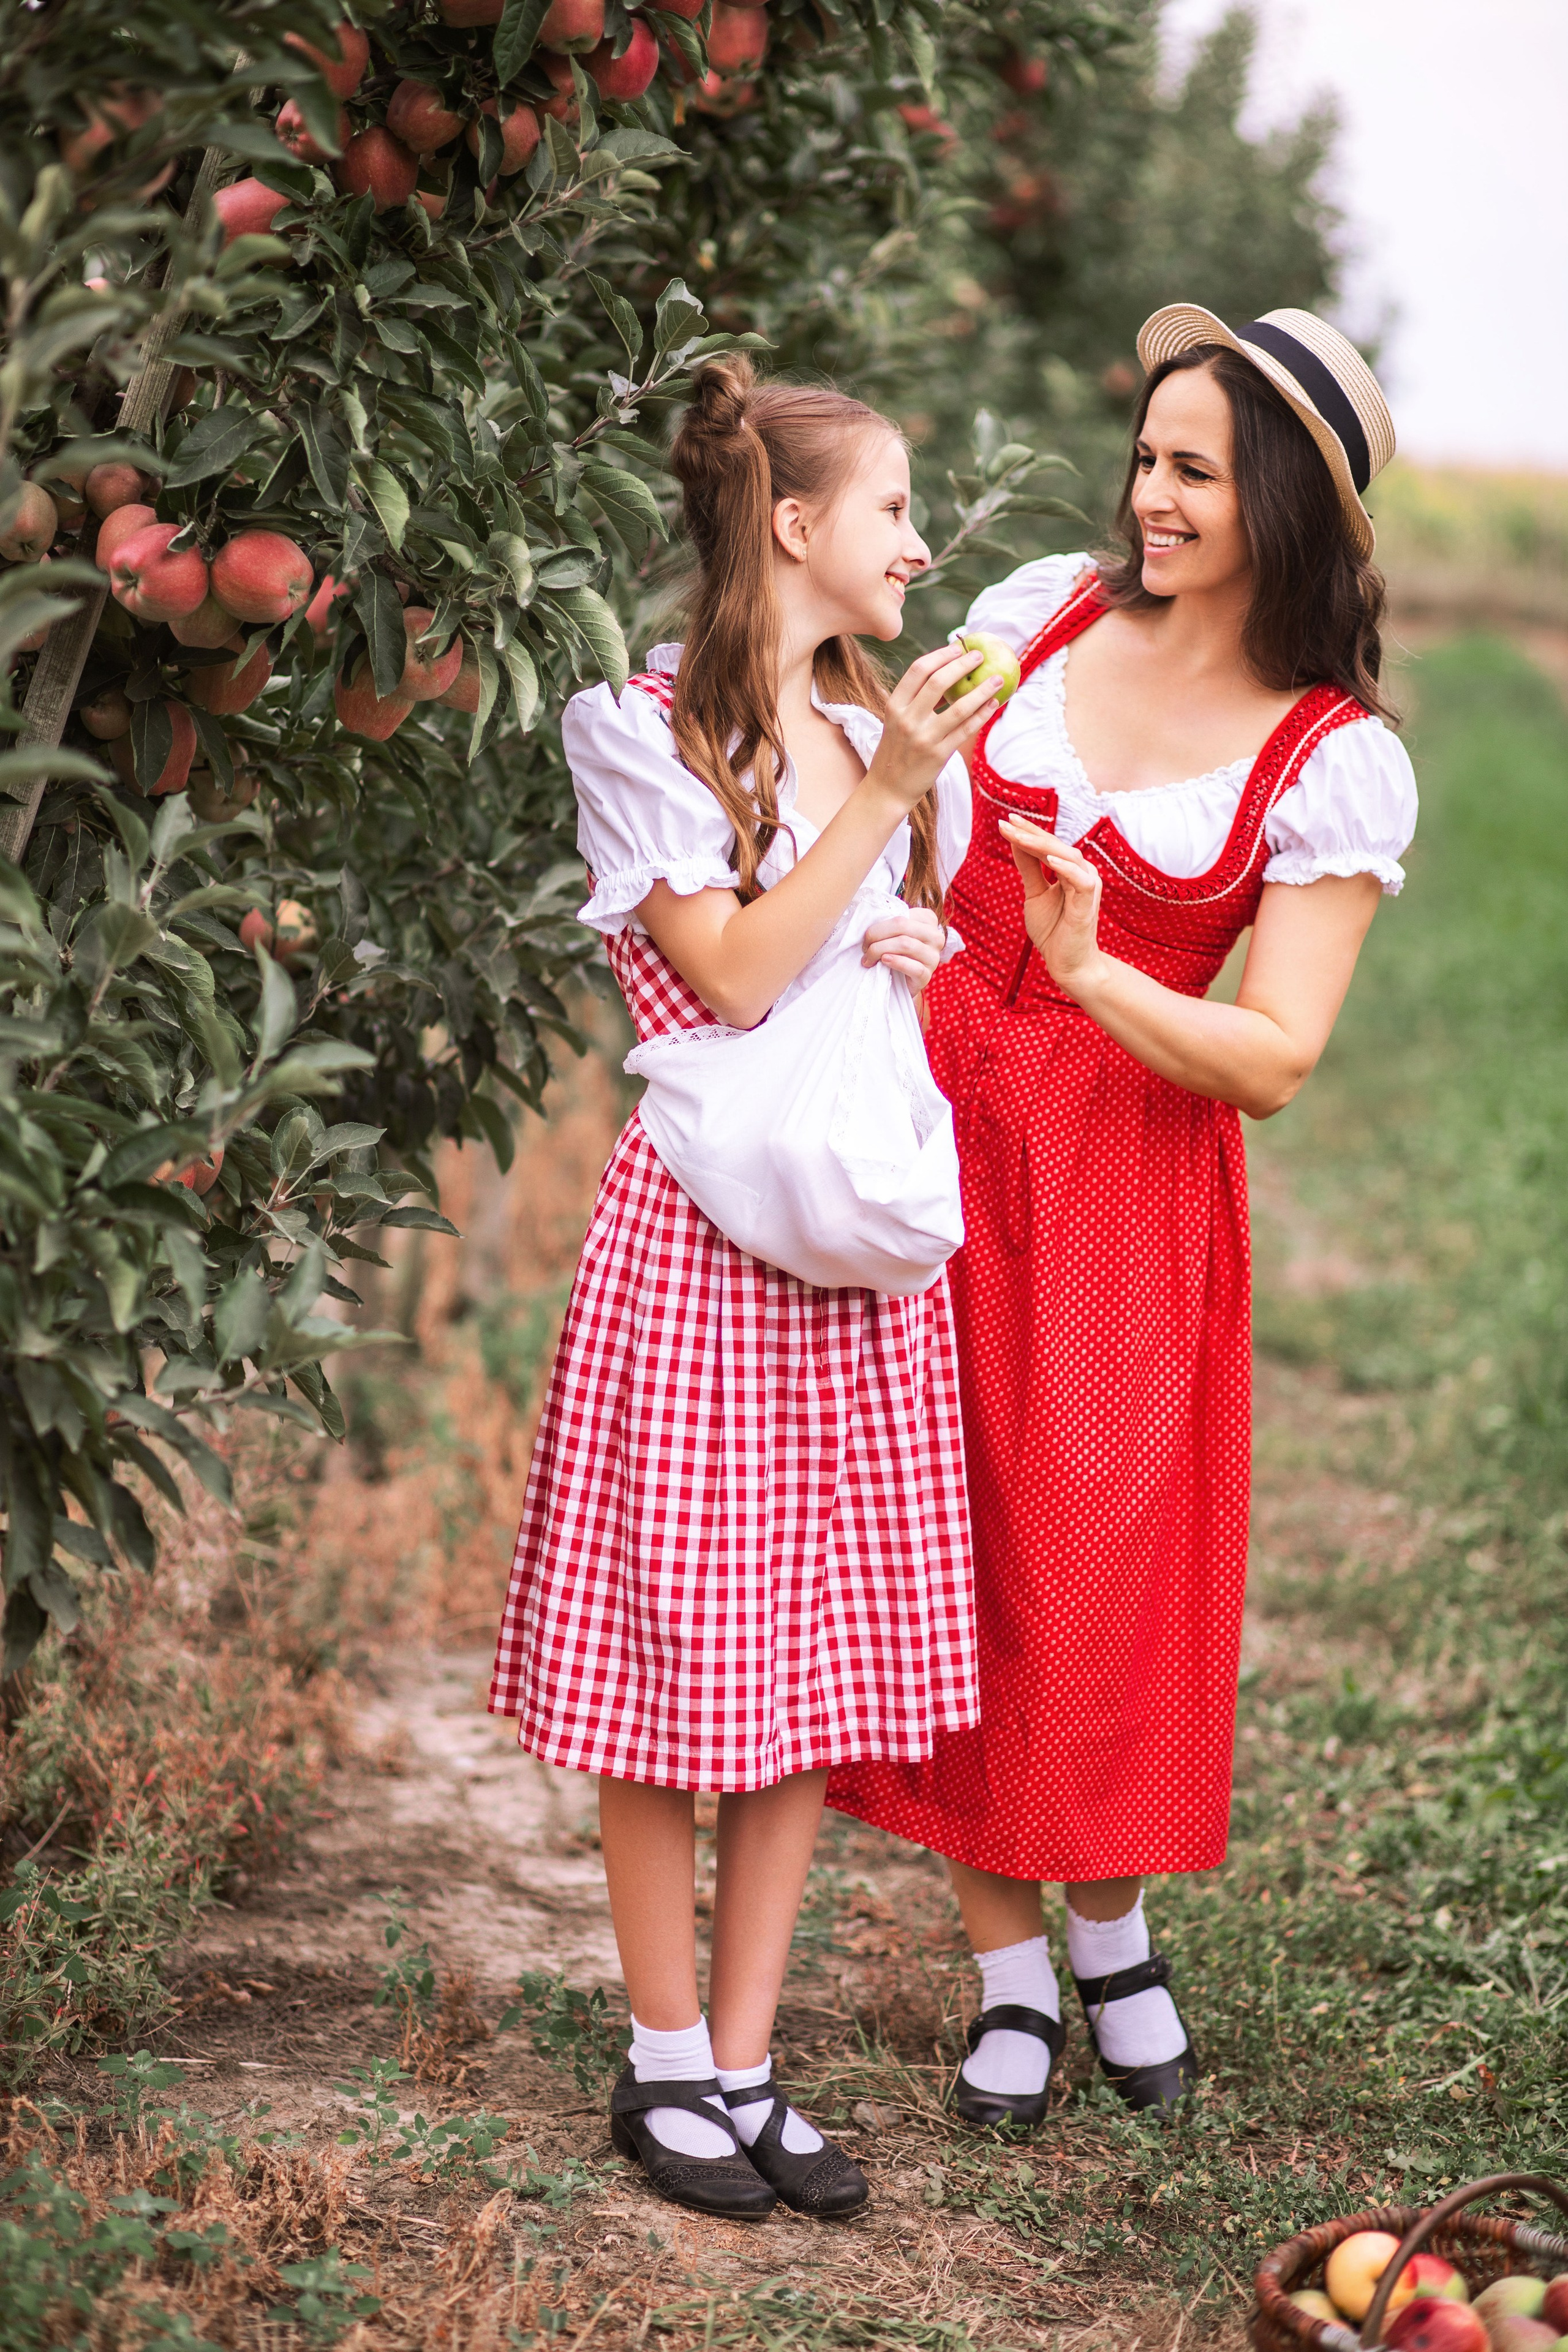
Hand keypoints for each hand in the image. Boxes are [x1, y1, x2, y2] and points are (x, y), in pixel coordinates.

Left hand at [862, 903, 944, 991]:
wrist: (901, 982)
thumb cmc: (895, 952)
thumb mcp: (894, 933)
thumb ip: (889, 924)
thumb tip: (868, 918)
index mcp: (928, 919)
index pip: (900, 916)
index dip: (878, 925)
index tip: (866, 937)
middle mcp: (935, 936)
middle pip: (902, 926)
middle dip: (877, 936)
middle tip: (864, 948)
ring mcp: (933, 956)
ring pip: (905, 944)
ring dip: (880, 950)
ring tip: (868, 958)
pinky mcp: (927, 974)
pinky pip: (913, 966)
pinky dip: (896, 962)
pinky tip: (884, 961)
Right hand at [864, 642, 999, 813]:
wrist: (888, 788)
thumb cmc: (896, 750)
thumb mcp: (896, 721)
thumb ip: (914, 699)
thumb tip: (945, 673)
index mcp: (894, 705)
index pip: (918, 670)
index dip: (940, 655)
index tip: (958, 647)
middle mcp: (907, 719)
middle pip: (938, 682)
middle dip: (962, 665)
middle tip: (980, 656)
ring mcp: (924, 737)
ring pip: (959, 707)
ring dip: (982, 690)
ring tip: (997, 679)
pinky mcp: (938, 754)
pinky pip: (966, 730)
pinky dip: (982, 715)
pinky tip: (994, 704)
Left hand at [999, 813, 1107, 993]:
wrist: (1067, 964)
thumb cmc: (1054, 930)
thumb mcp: (1035, 894)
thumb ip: (1029, 868)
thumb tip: (1016, 841)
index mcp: (1071, 870)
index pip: (1048, 845)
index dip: (1028, 832)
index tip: (1005, 820)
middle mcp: (1083, 873)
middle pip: (1056, 846)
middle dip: (1031, 833)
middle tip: (1007, 821)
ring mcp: (1087, 887)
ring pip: (1067, 857)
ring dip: (1042, 845)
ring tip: (1019, 836)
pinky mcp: (1087, 904)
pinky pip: (1080, 880)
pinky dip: (1065, 868)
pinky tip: (1048, 859)